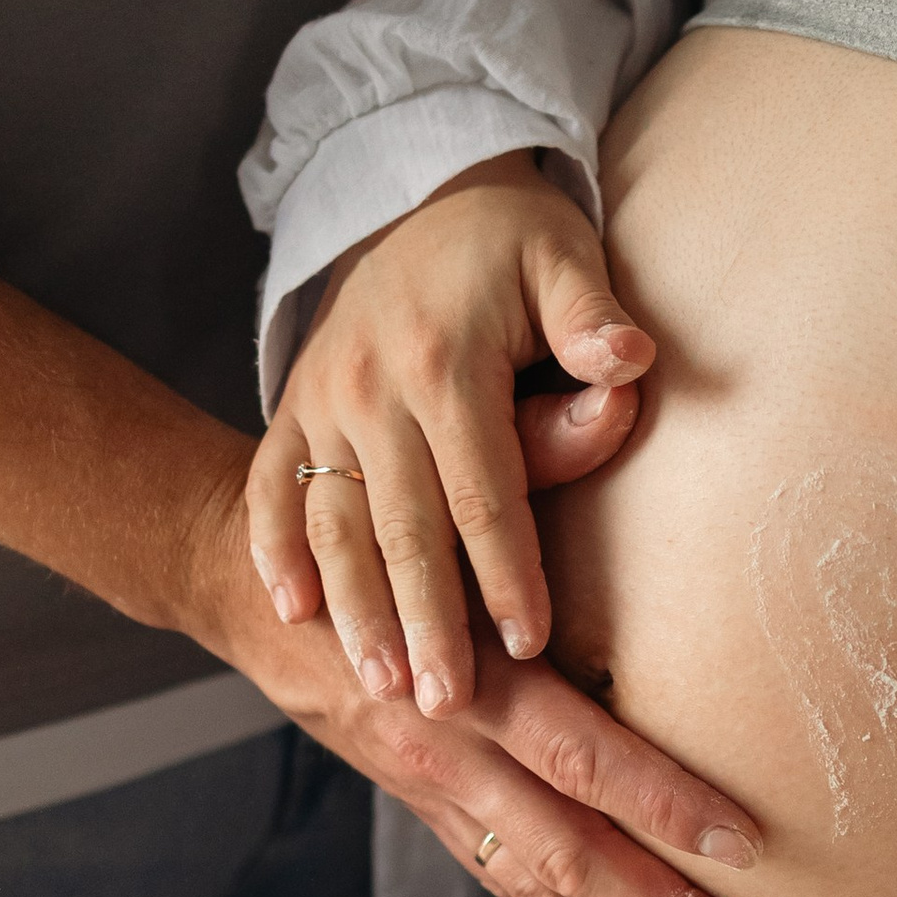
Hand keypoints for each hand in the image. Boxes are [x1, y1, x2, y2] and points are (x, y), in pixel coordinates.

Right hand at [198, 472, 766, 896]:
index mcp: (463, 670)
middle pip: (566, 853)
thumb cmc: (370, 506)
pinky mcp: (425, 804)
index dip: (663, 804)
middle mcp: (445, 747)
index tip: (748, 842)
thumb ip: (542, 444)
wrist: (243, 578)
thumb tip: (625, 390)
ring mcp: (432, 788)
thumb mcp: (446, 465)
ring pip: (537, 887)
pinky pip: (507, 879)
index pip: (580, 755)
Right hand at [249, 156, 655, 714]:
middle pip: (401, 524)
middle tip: (445, 702)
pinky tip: (290, 613)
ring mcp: (319, 402)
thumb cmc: (510, 242)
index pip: (482, 486)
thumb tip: (627, 361)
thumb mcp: (561, 254)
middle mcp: (369, 388)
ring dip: (352, 608)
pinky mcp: (289, 410)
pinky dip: (275, 551)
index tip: (529, 643)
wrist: (415, 194)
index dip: (507, 567)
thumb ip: (591, 317)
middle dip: (424, 619)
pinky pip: (269, 489)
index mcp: (445, 361)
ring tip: (375, 684)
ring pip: (332, 522)